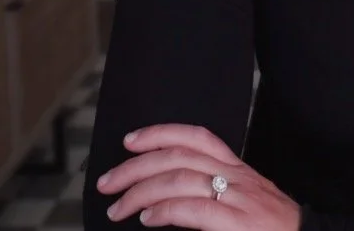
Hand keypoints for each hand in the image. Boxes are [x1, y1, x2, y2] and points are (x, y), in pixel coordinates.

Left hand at [96, 123, 300, 229]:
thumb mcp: (245, 205)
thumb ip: (215, 197)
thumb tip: (169, 202)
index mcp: (238, 170)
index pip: (198, 137)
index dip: (162, 132)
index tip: (131, 140)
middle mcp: (237, 177)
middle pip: (180, 156)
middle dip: (137, 165)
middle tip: (107, 182)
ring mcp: (238, 199)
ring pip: (182, 178)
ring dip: (141, 191)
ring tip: (118, 207)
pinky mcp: (237, 224)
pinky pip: (195, 208)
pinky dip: (165, 210)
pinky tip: (148, 217)